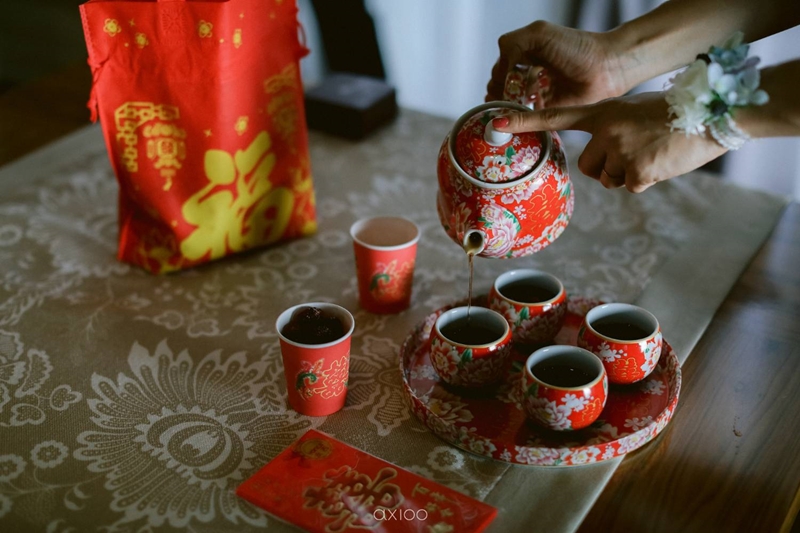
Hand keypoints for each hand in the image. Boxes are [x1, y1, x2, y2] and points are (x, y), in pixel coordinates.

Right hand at [486, 21, 627, 106]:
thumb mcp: (538, 34)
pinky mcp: (547, 111)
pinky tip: (521, 117)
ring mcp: (536, 94)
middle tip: (506, 101)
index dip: (498, 79)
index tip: (502, 86)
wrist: (606, 68)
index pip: (499, 70)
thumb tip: (498, 73)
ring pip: (511, 106)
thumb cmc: (576, 47)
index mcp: (524, 55)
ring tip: (513, 109)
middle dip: (500, 96)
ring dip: (509, 108)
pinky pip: (527, 120)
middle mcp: (528, 75)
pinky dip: (520, 120)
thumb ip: (511, 45)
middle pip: (501, 90)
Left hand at [493, 93, 726, 192]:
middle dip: (608, 166)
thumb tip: (604, 158)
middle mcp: (606, 131)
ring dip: (628, 173)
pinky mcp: (637, 172)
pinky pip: (630, 187)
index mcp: (602, 112)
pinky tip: (661, 162)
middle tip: (636, 150)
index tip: (497, 125)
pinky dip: (645, 181)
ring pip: (609, 179)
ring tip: (652, 152)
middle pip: (589, 167)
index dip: (525, 122)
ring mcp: (620, 152)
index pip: (557, 118)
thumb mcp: (633, 113)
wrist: (710, 116)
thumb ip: (610, 131)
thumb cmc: (674, 114)